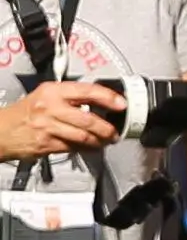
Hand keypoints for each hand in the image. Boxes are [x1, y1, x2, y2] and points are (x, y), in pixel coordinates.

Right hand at [0, 79, 124, 160]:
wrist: (1, 130)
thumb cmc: (26, 112)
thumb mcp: (45, 95)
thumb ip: (70, 96)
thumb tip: (98, 101)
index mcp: (53, 91)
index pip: (86, 91)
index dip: (107, 98)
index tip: (121, 104)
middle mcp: (51, 107)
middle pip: (88, 119)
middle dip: (107, 128)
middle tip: (115, 132)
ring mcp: (48, 127)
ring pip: (83, 136)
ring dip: (99, 141)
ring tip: (106, 141)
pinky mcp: (47, 144)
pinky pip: (73, 147)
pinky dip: (86, 148)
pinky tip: (91, 147)